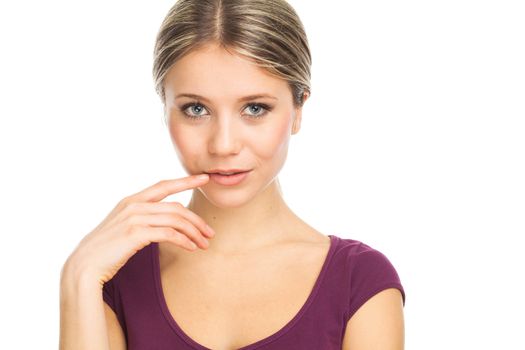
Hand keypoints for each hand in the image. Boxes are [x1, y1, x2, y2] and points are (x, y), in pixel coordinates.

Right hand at [63, 174, 213, 285]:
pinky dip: (184, 241)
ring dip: (194, 233)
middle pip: (176, 207)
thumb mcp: (123, 226)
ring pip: (176, 220)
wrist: (84, 265)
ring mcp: (134, 218)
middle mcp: (134, 205)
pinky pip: (169, 234)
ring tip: (204, 244)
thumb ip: (141, 218)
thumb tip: (164, 220)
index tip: (205, 178)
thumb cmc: (106, 249)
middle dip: (197, 220)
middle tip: (210, 233)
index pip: (164, 185)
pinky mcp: (136, 234)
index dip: (186, 181)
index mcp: (131, 200)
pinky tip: (191, 248)